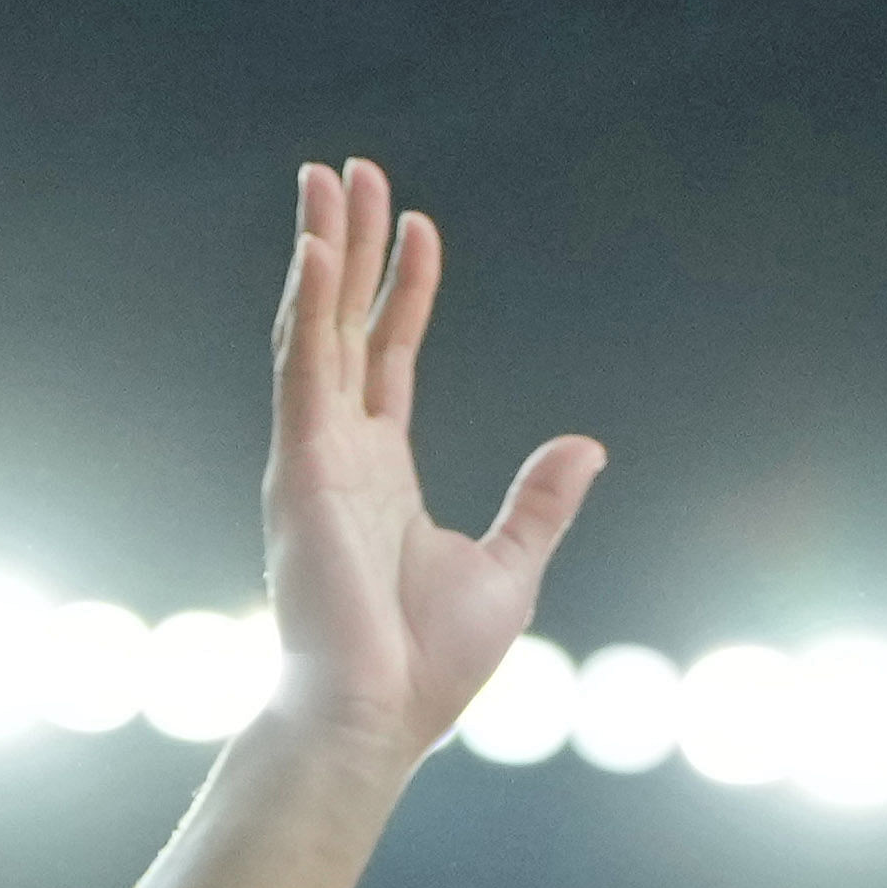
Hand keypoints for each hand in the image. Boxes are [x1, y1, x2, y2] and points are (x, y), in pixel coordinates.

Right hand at [259, 156, 603, 768]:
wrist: (375, 718)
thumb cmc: (427, 666)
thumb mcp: (510, 568)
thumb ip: (540, 502)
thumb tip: (588, 446)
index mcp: (381, 474)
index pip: (390, 356)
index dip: (403, 290)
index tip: (418, 227)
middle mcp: (338, 453)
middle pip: (345, 323)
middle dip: (349, 244)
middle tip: (351, 169)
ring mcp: (312, 455)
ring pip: (315, 327)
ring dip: (320, 250)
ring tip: (326, 177)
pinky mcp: (298, 466)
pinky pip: (304, 369)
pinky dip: (307, 305)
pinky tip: (316, 247)